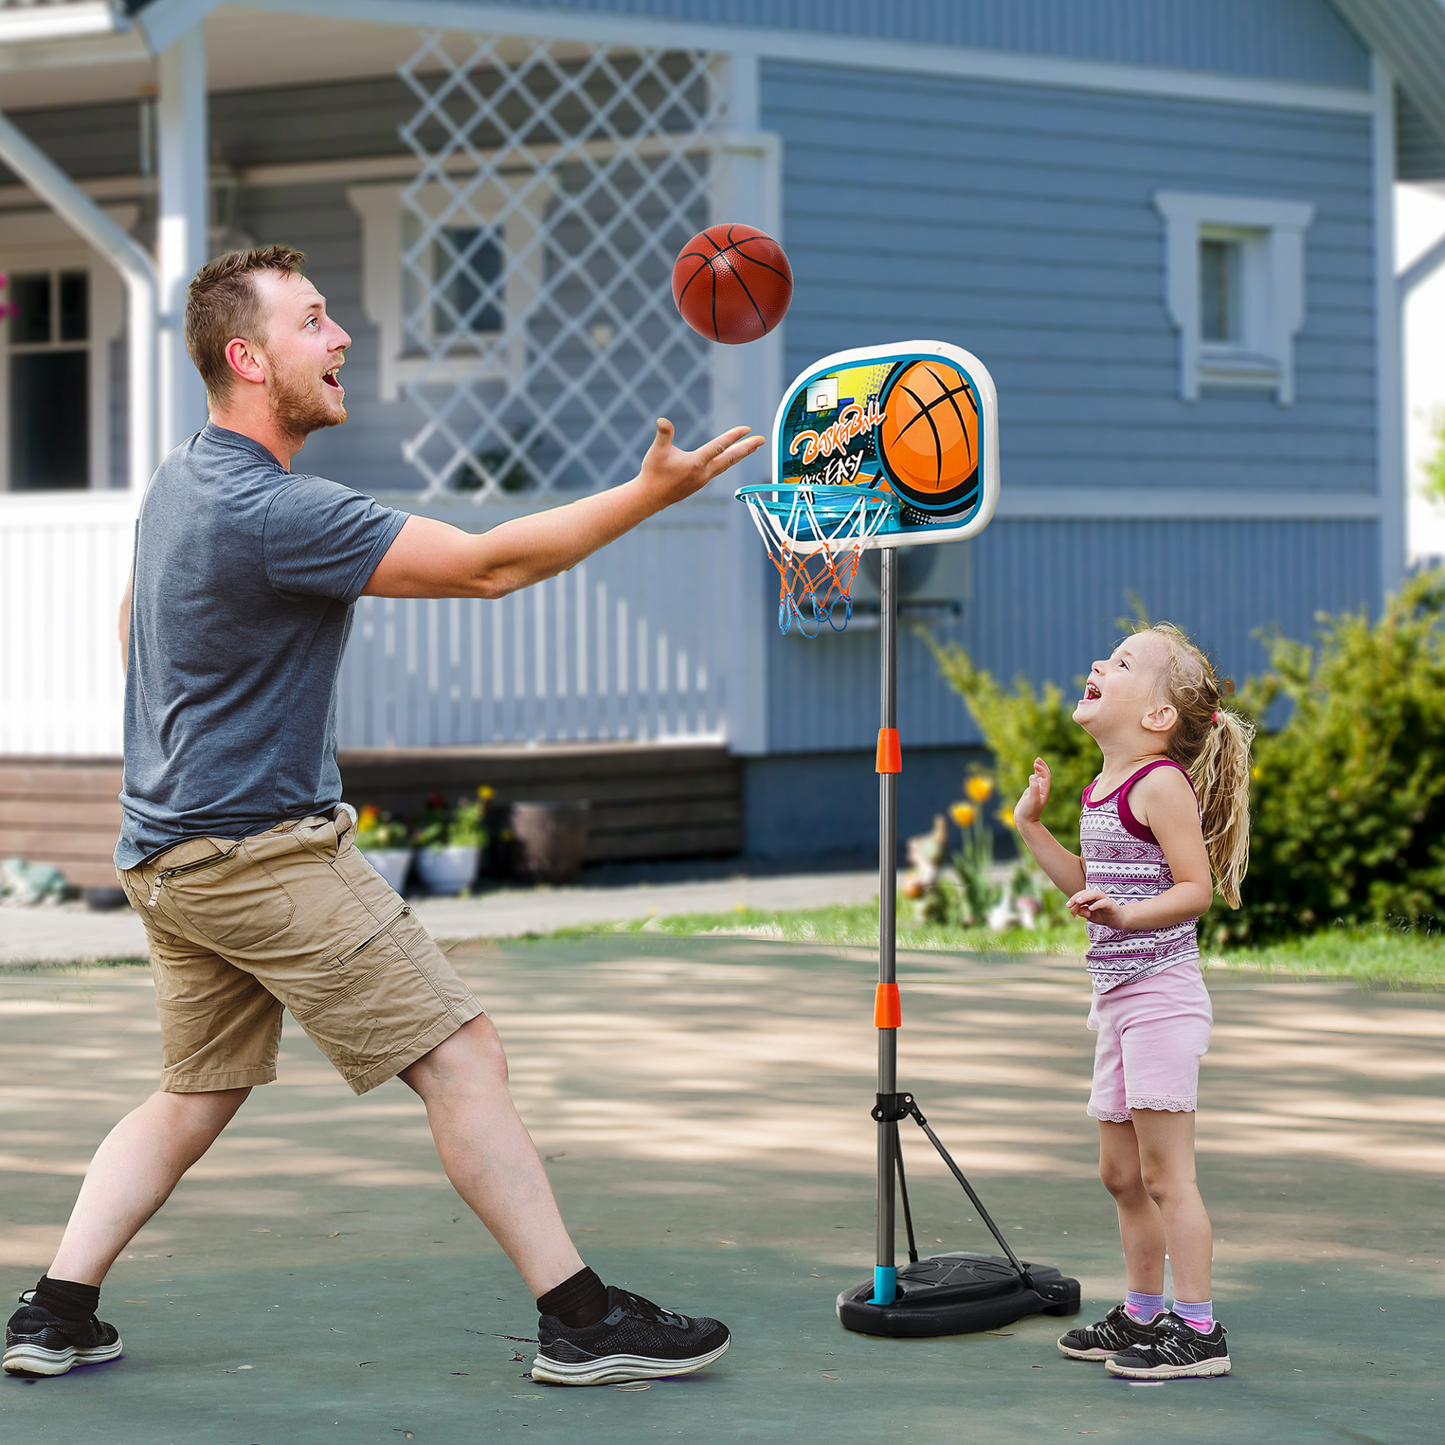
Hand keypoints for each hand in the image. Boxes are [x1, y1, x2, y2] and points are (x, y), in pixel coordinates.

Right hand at [637, 419, 764, 507]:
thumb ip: (663, 434)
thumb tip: (662, 420)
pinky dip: (728, 462)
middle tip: (762, 440)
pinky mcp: (700, 484)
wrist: (650, 498)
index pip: (719, 447)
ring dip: (739, 454)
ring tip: (751, 447)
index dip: (734, 437)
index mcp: (696, 463)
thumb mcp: (657, 451)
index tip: (747, 429)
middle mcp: (704, 473)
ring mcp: (704, 480)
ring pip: (726, 465)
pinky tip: (730, 457)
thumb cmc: (653, 473)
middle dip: (747, 448)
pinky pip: (718, 470)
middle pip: (730, 458)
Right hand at [1013, 757, 1050, 828]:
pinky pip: (1035, 781)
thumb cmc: (1028, 811)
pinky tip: (1033, 771)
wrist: (1025, 820)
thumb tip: (1033, 776)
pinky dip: (1034, 774)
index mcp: (1044, 791)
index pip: (1046, 776)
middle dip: (1042, 766)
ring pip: (1040, 777)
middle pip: (1045, 775)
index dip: (1042, 769)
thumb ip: (1033, 787)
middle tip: (1037, 759)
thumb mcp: (1032, 799)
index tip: (1035, 763)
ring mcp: (1037, 790)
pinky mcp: (1031, 792)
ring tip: (1036, 761)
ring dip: (1039, 768)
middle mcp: (1042, 789)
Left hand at [1067, 888, 1125, 928]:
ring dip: (1086, 897)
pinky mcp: (1111, 905)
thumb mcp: (1091, 916)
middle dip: (1077, 896)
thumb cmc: (1103, 916)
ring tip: (1078, 901)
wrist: (1118, 921)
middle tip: (1070, 903)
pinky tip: (1090, 908)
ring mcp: (1105, 899)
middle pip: (1086, 892)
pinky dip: (1097, 904)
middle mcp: (1097, 896)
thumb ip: (1084, 913)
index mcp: (1091, 898)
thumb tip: (1078, 911)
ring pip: (1095, 894)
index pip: (1080, 895)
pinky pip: (1104, 902)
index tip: (1068, 906)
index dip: (1073, 900)